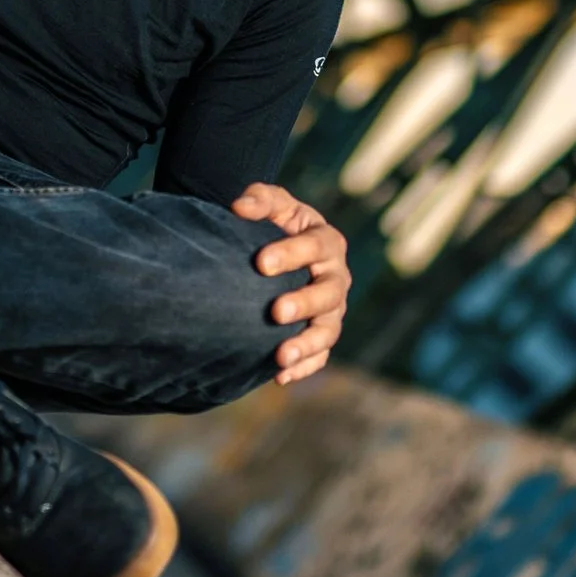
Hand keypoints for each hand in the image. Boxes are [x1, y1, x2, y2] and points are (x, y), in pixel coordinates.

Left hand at [233, 182, 349, 384]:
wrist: (280, 250)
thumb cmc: (276, 224)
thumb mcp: (272, 204)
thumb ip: (259, 200)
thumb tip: (239, 207)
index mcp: (326, 241)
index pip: (315, 247)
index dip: (291, 254)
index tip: (260, 264)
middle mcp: (335, 277)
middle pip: (328, 293)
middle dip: (304, 303)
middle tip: (276, 312)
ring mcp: (331, 310)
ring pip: (328, 331)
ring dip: (307, 345)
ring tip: (280, 357)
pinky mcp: (321, 335)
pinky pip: (320, 356)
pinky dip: (304, 367)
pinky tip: (280, 377)